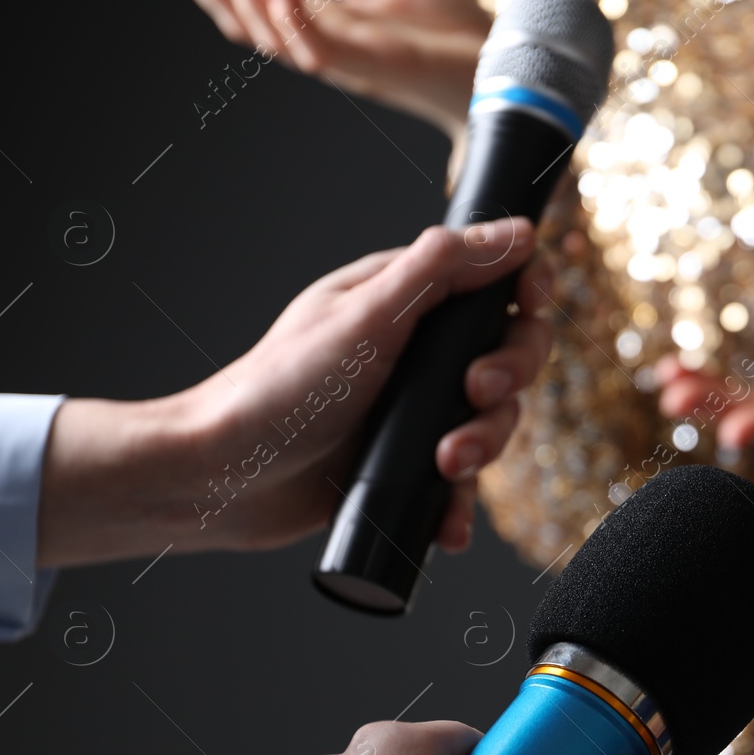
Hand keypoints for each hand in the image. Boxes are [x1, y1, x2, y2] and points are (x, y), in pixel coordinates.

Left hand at [37, 220, 548, 567]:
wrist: (224, 478)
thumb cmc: (278, 389)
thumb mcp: (366, 316)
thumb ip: (442, 269)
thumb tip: (515, 232)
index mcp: (406, 298)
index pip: (496, 279)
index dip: (526, 291)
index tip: (529, 306)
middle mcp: (417, 350)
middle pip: (510, 351)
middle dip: (507, 375)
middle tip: (475, 392)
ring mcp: (414, 409)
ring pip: (494, 420)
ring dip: (484, 445)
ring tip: (446, 465)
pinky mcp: (406, 464)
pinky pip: (463, 481)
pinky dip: (461, 502)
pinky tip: (449, 521)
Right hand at [148, 0, 488, 135]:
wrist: (515, 75)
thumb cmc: (456, 39)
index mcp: (325, 29)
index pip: (252, 5)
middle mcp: (328, 51)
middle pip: (247, 23)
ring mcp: (352, 63)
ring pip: (275, 35)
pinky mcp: (382, 69)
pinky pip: (324, 49)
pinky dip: (294, 17)